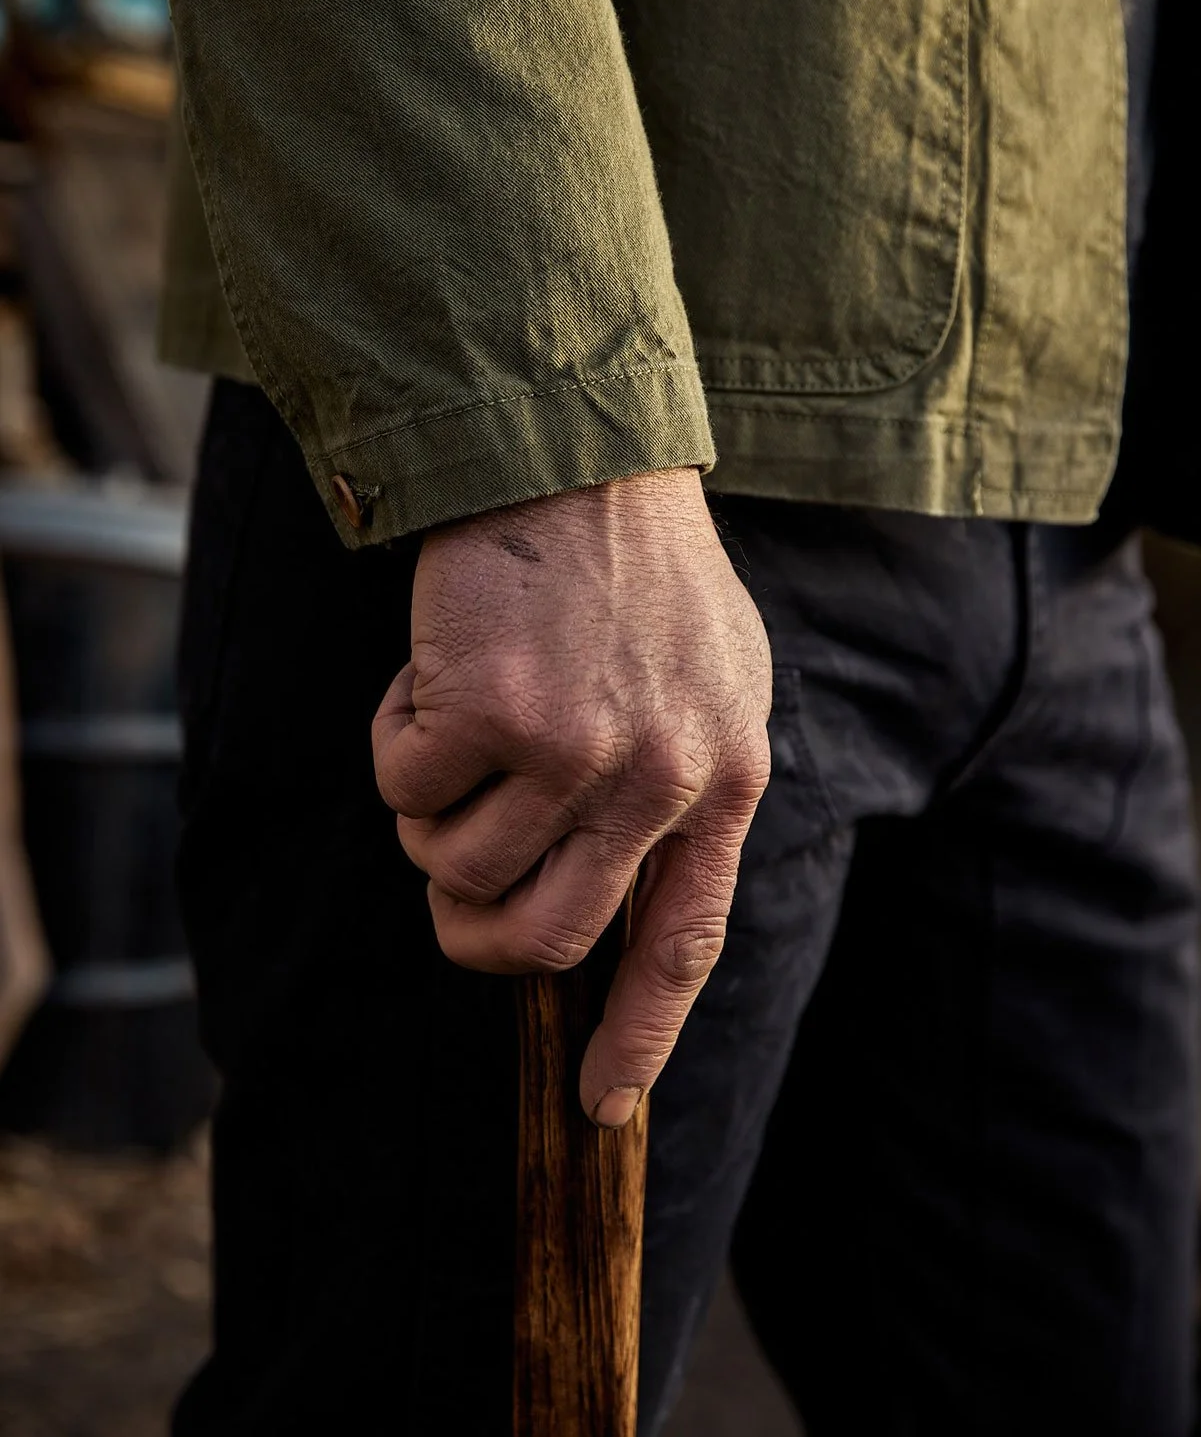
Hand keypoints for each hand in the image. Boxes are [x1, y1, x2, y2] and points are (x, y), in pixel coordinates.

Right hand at [371, 468, 771, 1125]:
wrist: (576, 453)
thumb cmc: (637, 567)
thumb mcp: (712, 679)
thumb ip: (682, 786)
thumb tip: (618, 895)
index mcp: (724, 777)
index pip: (682, 943)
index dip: (636, 1035)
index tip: (600, 1104)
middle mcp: (658, 778)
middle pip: (541, 937)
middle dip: (470, 930)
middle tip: (446, 886)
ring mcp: (574, 750)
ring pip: (452, 864)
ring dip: (429, 809)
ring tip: (458, 721)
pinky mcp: (490, 713)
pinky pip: (400, 785)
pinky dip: (395, 738)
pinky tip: (434, 670)